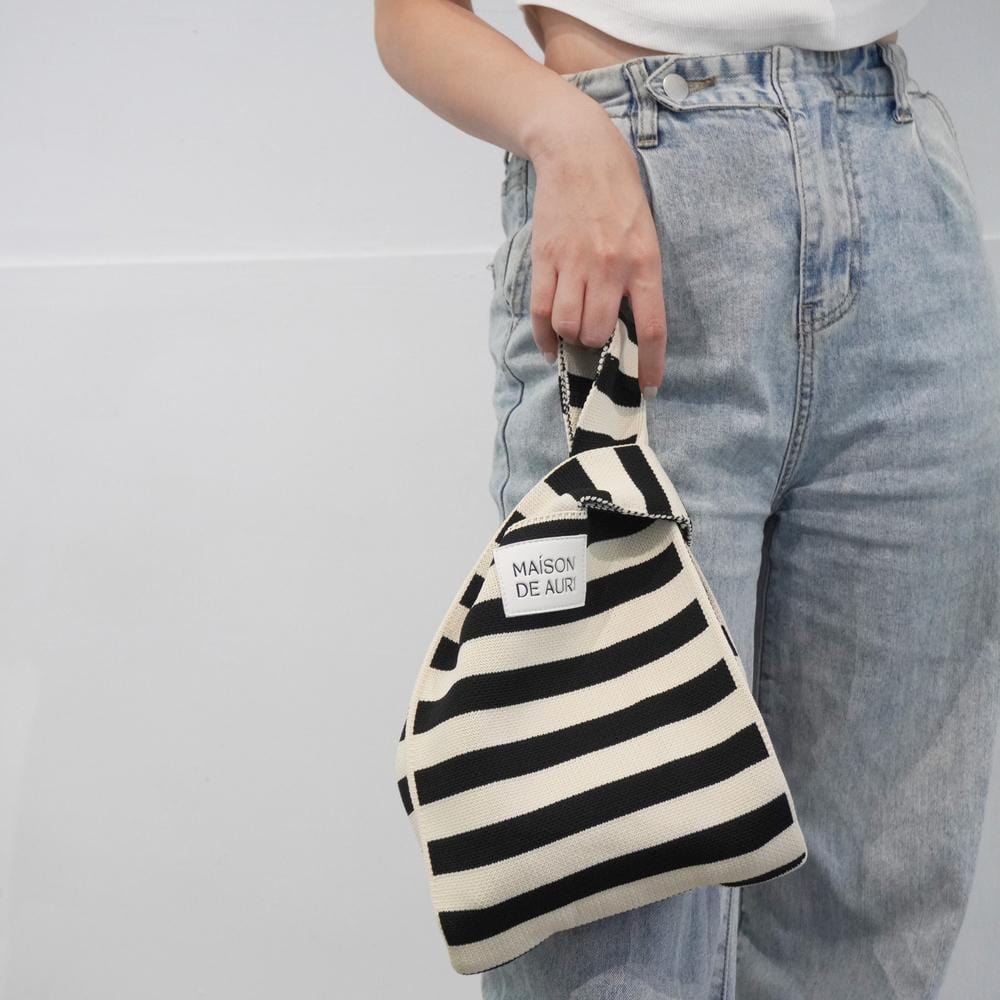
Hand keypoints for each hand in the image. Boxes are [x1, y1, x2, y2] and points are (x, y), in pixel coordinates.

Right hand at [527, 116, 666, 395]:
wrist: (579, 151)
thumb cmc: (618, 192)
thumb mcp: (644, 231)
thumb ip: (638, 276)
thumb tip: (626, 324)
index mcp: (644, 262)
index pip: (651, 328)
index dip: (648, 365)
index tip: (646, 386)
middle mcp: (610, 268)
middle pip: (600, 334)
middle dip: (598, 348)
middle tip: (597, 343)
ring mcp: (575, 263)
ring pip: (569, 326)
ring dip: (571, 338)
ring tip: (575, 331)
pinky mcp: (546, 258)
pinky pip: (542, 311)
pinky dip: (545, 335)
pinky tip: (550, 341)